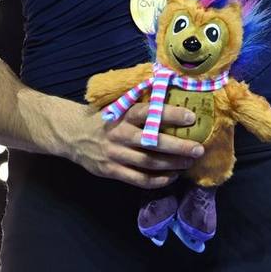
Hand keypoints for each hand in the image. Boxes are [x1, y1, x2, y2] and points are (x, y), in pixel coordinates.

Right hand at [63, 100, 203, 188]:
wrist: (72, 135)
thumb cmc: (102, 118)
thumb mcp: (116, 106)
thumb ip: (137, 104)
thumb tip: (166, 91)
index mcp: (121, 114)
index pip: (147, 113)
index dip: (169, 115)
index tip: (190, 117)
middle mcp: (119, 134)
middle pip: (152, 142)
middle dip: (178, 146)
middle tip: (198, 148)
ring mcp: (115, 154)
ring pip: (149, 162)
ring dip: (172, 164)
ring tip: (188, 162)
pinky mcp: (112, 171)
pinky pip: (139, 179)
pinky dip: (158, 180)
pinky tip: (171, 176)